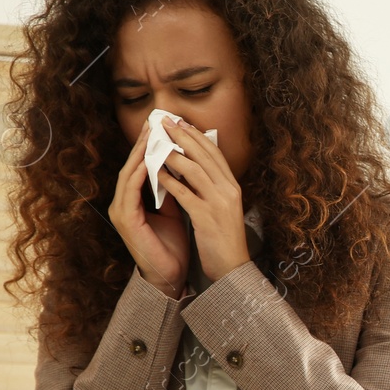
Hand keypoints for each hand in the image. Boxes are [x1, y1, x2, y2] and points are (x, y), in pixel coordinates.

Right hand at [108, 116, 187, 298]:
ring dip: (140, 154)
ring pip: (129, 175)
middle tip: (156, 122)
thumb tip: (181, 164)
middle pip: (132, 166)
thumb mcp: (173, 210)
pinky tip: (149, 161)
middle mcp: (123, 203)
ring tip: (152, 135)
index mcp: (133, 200)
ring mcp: (121, 212)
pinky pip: (131, 192)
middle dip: (143, 144)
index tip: (164, 127)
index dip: (150, 146)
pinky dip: (140, 175)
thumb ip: (171, 188)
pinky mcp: (125, 221)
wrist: (170, 276)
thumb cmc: (171, 245)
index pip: (140, 166)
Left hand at [157, 116, 249, 283]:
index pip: (215, 154)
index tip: (181, 122)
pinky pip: (184, 194)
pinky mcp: (206, 218)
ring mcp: (218, 204)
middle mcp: (229, 191)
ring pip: (195, 170)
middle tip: (165, 123)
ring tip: (157, 143)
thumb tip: (193, 167)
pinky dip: (169, 181)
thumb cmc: (225, 239)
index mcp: (233, 187)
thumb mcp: (224, 208)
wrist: (233, 267)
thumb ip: (212, 187)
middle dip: (183, 136)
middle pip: (205, 156)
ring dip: (173, 154)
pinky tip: (156, 173)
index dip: (197, 135)